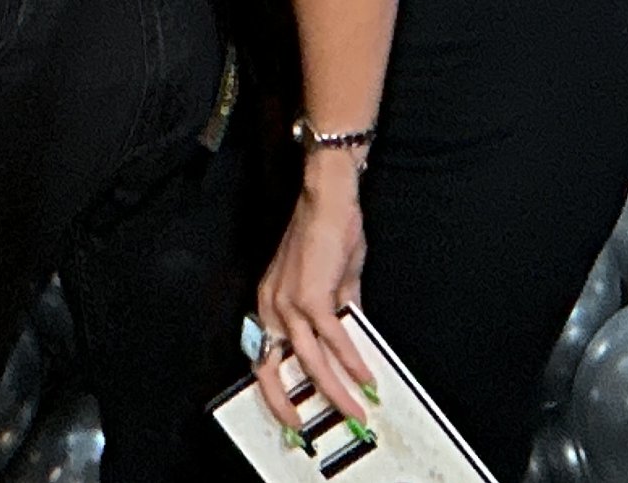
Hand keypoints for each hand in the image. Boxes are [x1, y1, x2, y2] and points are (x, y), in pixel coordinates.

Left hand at [252, 163, 376, 440]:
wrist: (328, 197)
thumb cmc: (328, 230)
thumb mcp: (330, 281)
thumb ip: (338, 312)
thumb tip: (352, 339)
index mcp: (270, 303)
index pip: (262, 355)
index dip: (272, 387)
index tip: (288, 411)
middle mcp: (272, 306)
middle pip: (271, 369)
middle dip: (286, 405)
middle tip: (303, 430)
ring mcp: (289, 302)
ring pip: (308, 362)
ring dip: (333, 392)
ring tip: (353, 410)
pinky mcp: (313, 296)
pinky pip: (333, 340)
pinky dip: (351, 362)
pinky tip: (365, 377)